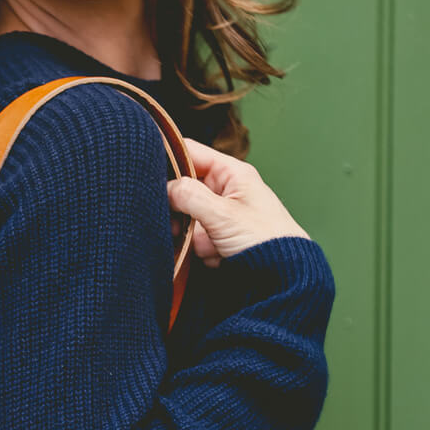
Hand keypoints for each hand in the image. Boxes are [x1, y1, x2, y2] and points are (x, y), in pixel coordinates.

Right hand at [166, 139, 309, 268]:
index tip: (146, 171)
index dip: (167, 158)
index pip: (190, 152)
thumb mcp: (223, 214)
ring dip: (190, 232)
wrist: (283, 277)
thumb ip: (188, 196)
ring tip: (207, 244)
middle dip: (178, 208)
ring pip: (185, 216)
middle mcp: (224, 189)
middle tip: (178, 222)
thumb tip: (163, 188)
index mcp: (231, 173)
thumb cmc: (265, 239)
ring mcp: (220, 213)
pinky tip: (216, 254)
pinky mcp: (217, 236)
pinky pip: (194, 236)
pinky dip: (199, 247)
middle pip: (183, 187)